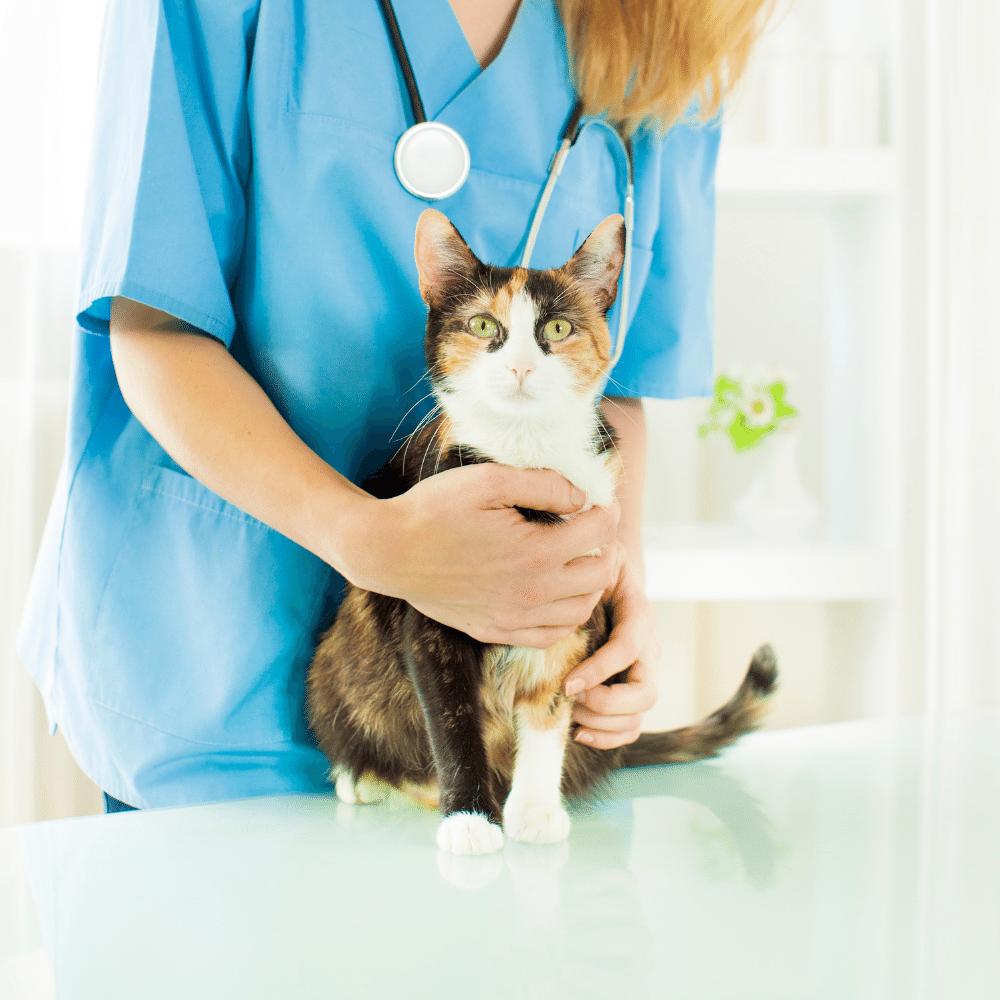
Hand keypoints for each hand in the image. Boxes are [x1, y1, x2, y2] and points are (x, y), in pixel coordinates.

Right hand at [347, 463, 621, 646]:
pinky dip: (564, 616)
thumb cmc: (434, 509)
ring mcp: (514, 618)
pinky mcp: (494, 630)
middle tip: (595, 531)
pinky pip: (549, 636)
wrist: (387, 551)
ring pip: (581, 611)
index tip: (601, 501)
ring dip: (589, 585)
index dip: (608, 511)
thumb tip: (580, 497)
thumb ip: (544, 485)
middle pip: (600, 576)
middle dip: (606, 548)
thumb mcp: (490, 480)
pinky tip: (555, 593)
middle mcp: (533, 592)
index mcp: (537, 552)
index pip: (600, 532)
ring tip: (579, 561)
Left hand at [562, 555, 659, 748]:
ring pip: (639, 716)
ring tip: (570, 715)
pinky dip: (607, 737)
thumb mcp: (597, 559)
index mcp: (640, 615)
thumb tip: (569, 585)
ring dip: (603, 724)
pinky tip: (578, 732)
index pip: (628, 649)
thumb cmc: (596, 568)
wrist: (610, 577)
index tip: (567, 684)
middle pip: (646, 692)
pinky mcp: (631, 690)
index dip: (599, 670)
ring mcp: (643, 672)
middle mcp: (648, 648)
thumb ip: (591, 570)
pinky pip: (630, 726)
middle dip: (606, 705)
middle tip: (571, 700)